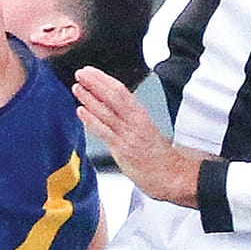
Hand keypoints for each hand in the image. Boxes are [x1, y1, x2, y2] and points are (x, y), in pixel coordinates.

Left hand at [73, 68, 202, 206]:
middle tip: (81, 73)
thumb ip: (130, 121)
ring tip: (77, 88)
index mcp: (142, 116)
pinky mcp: (123, 150)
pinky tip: (81, 111)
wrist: (173, 177)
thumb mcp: (148, 131)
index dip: (104, 80)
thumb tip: (112, 111)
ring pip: (107, 112)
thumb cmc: (161, 158)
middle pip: (114, 97)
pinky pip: (105, 132)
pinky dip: (91, 120)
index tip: (92, 72)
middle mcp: (135, 123)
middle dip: (96, 83)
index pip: (122, 92)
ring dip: (90, 98)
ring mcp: (128, 136)